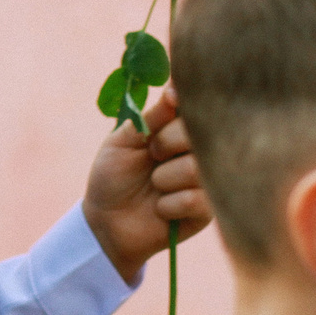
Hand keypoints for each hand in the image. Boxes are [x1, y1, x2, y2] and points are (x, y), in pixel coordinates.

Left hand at [82, 89, 211, 285]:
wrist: (106, 223)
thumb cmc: (113, 177)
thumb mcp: (123, 141)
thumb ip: (150, 118)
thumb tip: (175, 91)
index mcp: (180, 130)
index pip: (197, 107)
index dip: (183, 107)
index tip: (167, 107)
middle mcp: (200, 152)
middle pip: (203, 133)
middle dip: (167, 142)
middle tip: (152, 154)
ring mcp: (207, 180)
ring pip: (197, 168)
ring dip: (165, 177)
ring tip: (153, 185)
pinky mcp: (209, 210)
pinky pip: (196, 199)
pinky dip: (169, 205)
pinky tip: (160, 209)